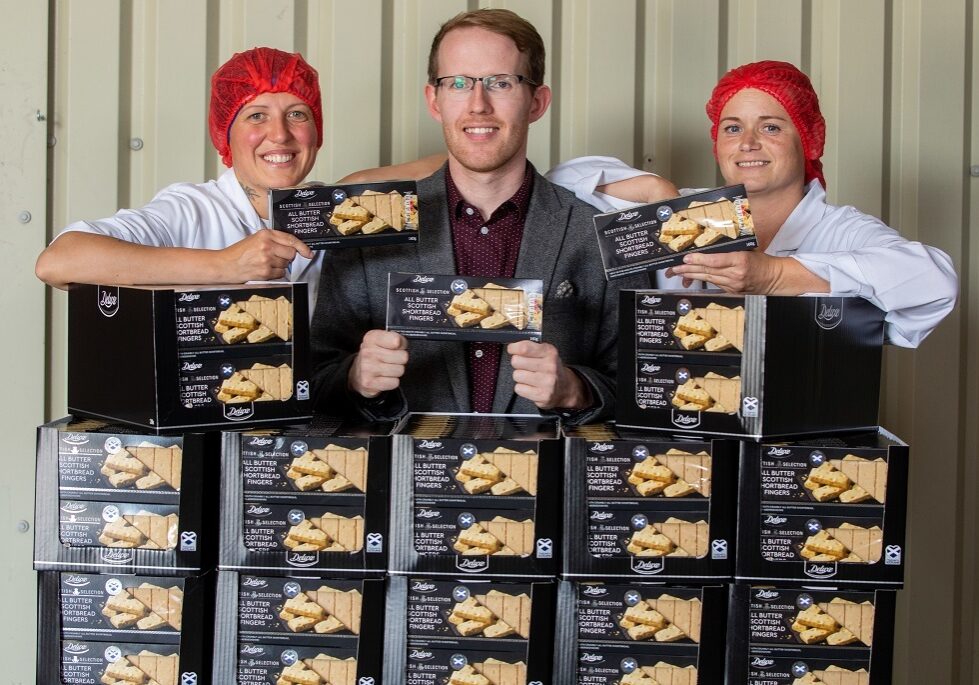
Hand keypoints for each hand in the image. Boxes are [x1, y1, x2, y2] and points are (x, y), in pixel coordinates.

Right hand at [217, 229, 312, 280]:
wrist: (225, 265)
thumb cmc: (239, 253)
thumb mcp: (255, 239)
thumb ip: (273, 240)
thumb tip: (292, 247)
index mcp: (265, 234)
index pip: (291, 239)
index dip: (302, 247)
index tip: (308, 252)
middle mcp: (267, 245)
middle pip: (291, 253)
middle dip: (287, 257)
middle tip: (275, 257)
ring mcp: (266, 259)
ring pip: (286, 264)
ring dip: (280, 265)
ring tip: (266, 263)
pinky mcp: (265, 272)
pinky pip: (281, 274)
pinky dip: (276, 273)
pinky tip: (265, 270)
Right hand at [349, 330, 408, 397]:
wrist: (357, 374)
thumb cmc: (373, 356)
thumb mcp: (382, 341)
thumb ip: (396, 339)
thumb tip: (403, 344)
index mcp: (371, 338)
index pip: (397, 340)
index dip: (402, 345)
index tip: (396, 347)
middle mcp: (368, 352)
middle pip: (403, 357)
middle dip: (400, 360)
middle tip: (391, 360)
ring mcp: (367, 368)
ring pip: (400, 370)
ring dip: (396, 371)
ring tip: (386, 369)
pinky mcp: (369, 383)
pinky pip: (394, 382)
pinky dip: (392, 382)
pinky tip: (383, 378)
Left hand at [507, 340, 589, 410]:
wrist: (565, 387)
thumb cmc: (551, 369)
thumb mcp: (546, 352)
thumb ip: (530, 347)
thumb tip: (513, 346)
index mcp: (549, 352)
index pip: (524, 348)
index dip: (513, 348)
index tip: (512, 349)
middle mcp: (550, 366)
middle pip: (516, 361)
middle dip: (517, 363)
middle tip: (524, 365)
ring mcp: (546, 382)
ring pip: (516, 375)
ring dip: (520, 376)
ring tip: (529, 377)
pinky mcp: (542, 395)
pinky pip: (519, 388)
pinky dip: (522, 388)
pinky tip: (530, 386)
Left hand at [666, 250, 786, 293]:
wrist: (773, 278)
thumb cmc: (761, 261)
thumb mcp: (747, 250)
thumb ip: (730, 248)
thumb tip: (710, 244)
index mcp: (740, 260)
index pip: (715, 261)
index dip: (698, 260)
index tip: (686, 258)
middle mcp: (735, 274)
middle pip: (707, 271)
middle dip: (687, 269)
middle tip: (674, 267)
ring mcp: (733, 285)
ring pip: (707, 279)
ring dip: (691, 275)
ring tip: (677, 272)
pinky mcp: (731, 291)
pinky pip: (713, 284)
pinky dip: (701, 280)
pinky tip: (691, 277)